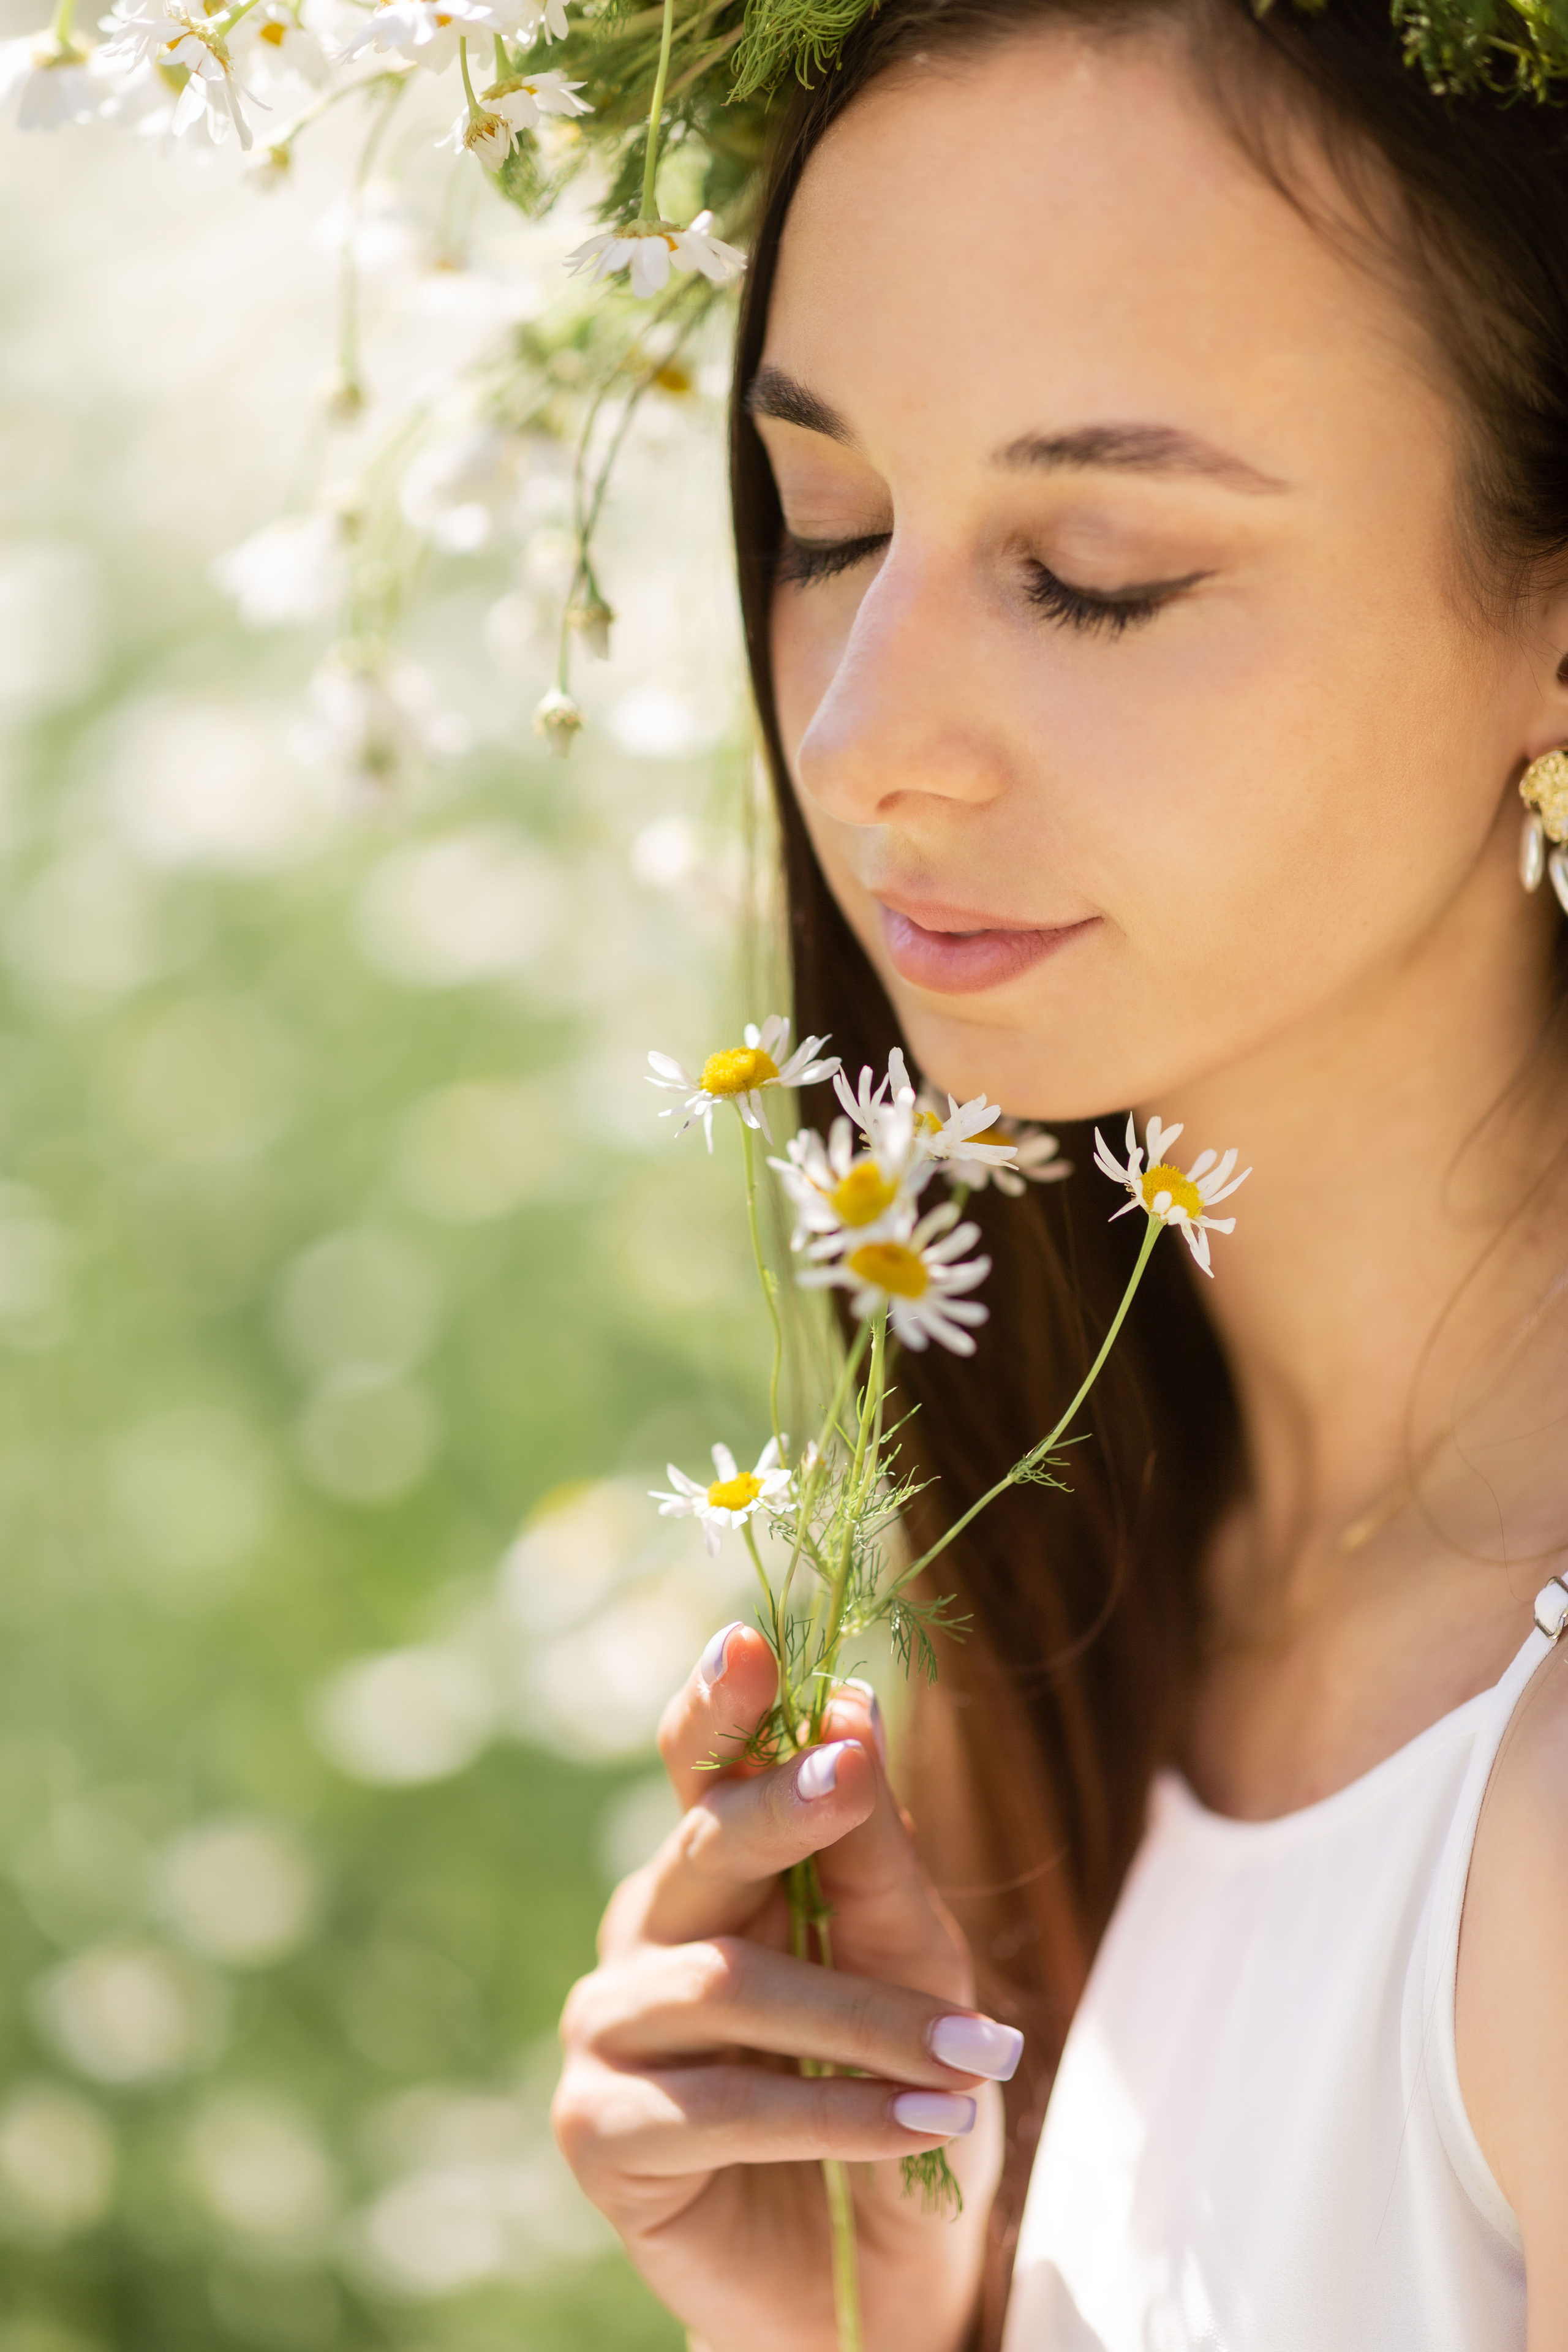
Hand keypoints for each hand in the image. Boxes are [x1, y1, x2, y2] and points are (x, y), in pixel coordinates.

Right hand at [552, 1623, 1021, 2351]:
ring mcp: (608, 2028)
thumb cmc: (897, 2100)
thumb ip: (874, 1850)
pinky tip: (920, 2130)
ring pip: (729, 1986)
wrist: (878, 2283)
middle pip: (701, 1851)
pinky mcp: (597, 2131)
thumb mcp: (918, 1967)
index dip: (718, 1706)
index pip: (701, 1767)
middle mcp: (647, 1932)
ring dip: (866, 2022)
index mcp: (716, 1872)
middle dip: (780, 1812)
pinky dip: (834, 2115)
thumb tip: (849, 1707)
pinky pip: (716, 2103)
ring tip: (977, 2064)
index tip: (749, 1645)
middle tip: (847, 1780)